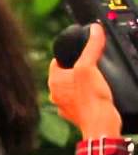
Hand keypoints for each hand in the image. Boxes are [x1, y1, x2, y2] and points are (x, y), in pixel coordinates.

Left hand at [48, 22, 121, 137]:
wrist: (100, 125)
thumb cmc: (92, 98)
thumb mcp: (91, 66)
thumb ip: (92, 47)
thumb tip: (95, 29)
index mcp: (54, 81)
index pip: (57, 62)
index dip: (68, 55)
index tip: (79, 53)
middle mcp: (55, 94)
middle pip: (64, 75)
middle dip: (76, 70)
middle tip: (90, 66)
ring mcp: (64, 105)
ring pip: (71, 89)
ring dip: (80, 84)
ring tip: (94, 81)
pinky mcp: (75, 115)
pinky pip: (78, 102)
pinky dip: (85, 98)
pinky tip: (95, 95)